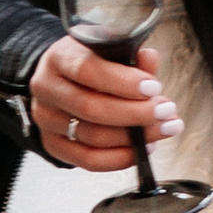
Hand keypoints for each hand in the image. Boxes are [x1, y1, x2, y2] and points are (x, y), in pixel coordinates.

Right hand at [30, 32, 181, 172]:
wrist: (64, 80)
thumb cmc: (92, 63)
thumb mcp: (108, 51)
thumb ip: (129, 57)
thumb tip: (149, 58)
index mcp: (58, 57)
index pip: (87, 70)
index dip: (123, 82)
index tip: (154, 88)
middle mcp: (46, 88)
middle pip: (91, 108)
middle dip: (136, 114)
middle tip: (166, 112)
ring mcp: (46, 119)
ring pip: (93, 137)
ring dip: (135, 138)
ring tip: (163, 129)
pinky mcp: (53, 144)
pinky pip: (89, 160)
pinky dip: (122, 158)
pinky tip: (145, 148)